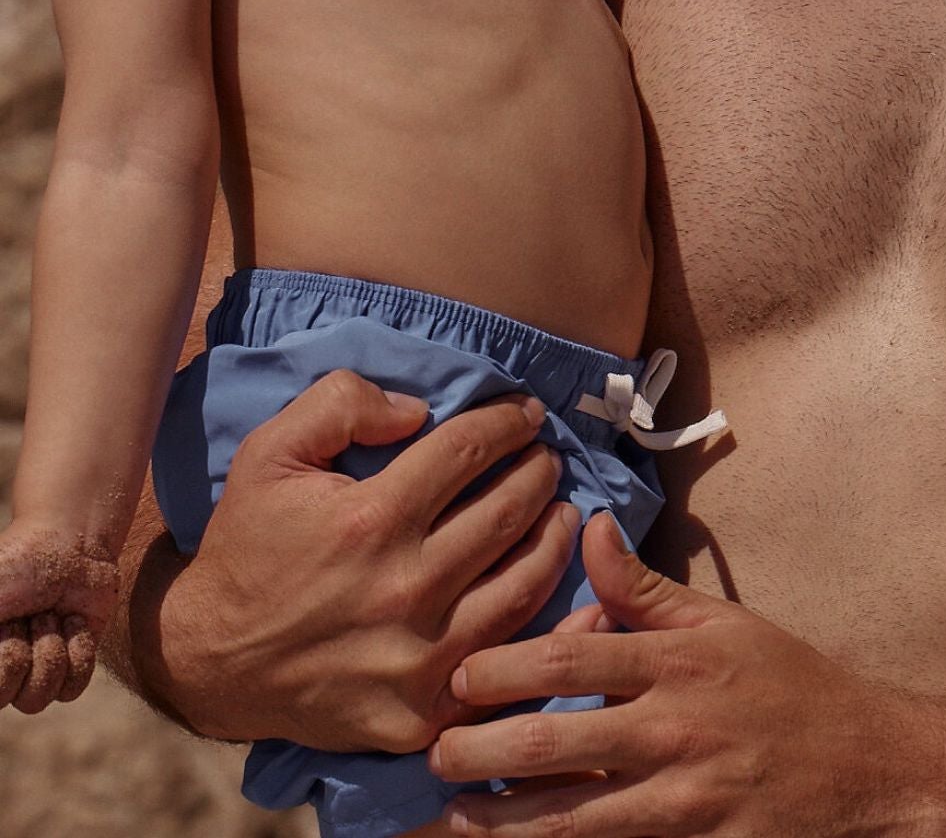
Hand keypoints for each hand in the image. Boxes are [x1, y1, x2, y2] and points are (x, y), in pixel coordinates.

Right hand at [0, 522, 117, 712]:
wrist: (72, 545)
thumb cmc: (16, 566)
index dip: (5, 658)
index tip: (5, 624)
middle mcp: (4, 674)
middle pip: (19, 699)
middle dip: (25, 651)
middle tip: (30, 615)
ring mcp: (38, 671)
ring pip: (43, 697)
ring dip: (52, 649)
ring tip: (51, 616)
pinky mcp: (74, 663)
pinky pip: (74, 687)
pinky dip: (79, 650)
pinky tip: (74, 623)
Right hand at [143, 369, 578, 751]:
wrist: (211, 662)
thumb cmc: (249, 547)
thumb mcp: (269, 454)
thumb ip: (340, 404)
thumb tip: (419, 409)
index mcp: (371, 522)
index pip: (469, 451)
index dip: (507, 422)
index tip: (527, 412)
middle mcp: (404, 589)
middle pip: (508, 511)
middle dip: (538, 471)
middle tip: (547, 456)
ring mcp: (419, 657)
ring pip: (525, 581)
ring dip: (555, 534)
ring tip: (561, 509)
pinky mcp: (423, 711)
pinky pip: (508, 658)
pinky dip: (546, 619)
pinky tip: (564, 588)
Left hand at [429, 518, 924, 835]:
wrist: (866, 765)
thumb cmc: (787, 686)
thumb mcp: (723, 622)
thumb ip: (645, 587)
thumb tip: (586, 529)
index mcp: (678, 662)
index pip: (573, 662)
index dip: (506, 668)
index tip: (459, 672)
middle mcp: (675, 730)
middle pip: (557, 744)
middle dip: (482, 750)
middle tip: (431, 751)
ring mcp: (684, 801)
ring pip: (570, 819)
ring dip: (499, 822)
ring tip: (447, 819)